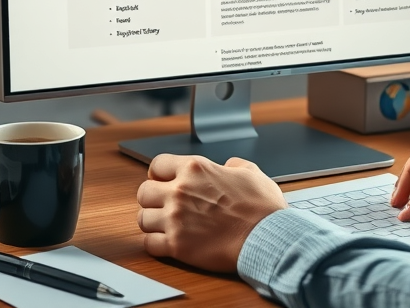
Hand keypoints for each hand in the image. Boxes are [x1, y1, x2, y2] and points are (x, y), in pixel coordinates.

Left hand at [136, 155, 286, 272]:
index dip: (159, 174)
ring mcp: (176, 219)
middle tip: (164, 206)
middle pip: (144, 192)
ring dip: (153, 222)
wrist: (267, 237)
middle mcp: (180, 191)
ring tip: (166, 226)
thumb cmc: (262, 207)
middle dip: (153, 199)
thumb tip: (228, 166)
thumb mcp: (251, 173)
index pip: (157, 165)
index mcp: (195, 169)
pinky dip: (156, 244)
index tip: (163, 182)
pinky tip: (168, 243)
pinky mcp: (177, 245)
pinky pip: (149, 244)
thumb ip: (234, 165)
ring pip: (142, 218)